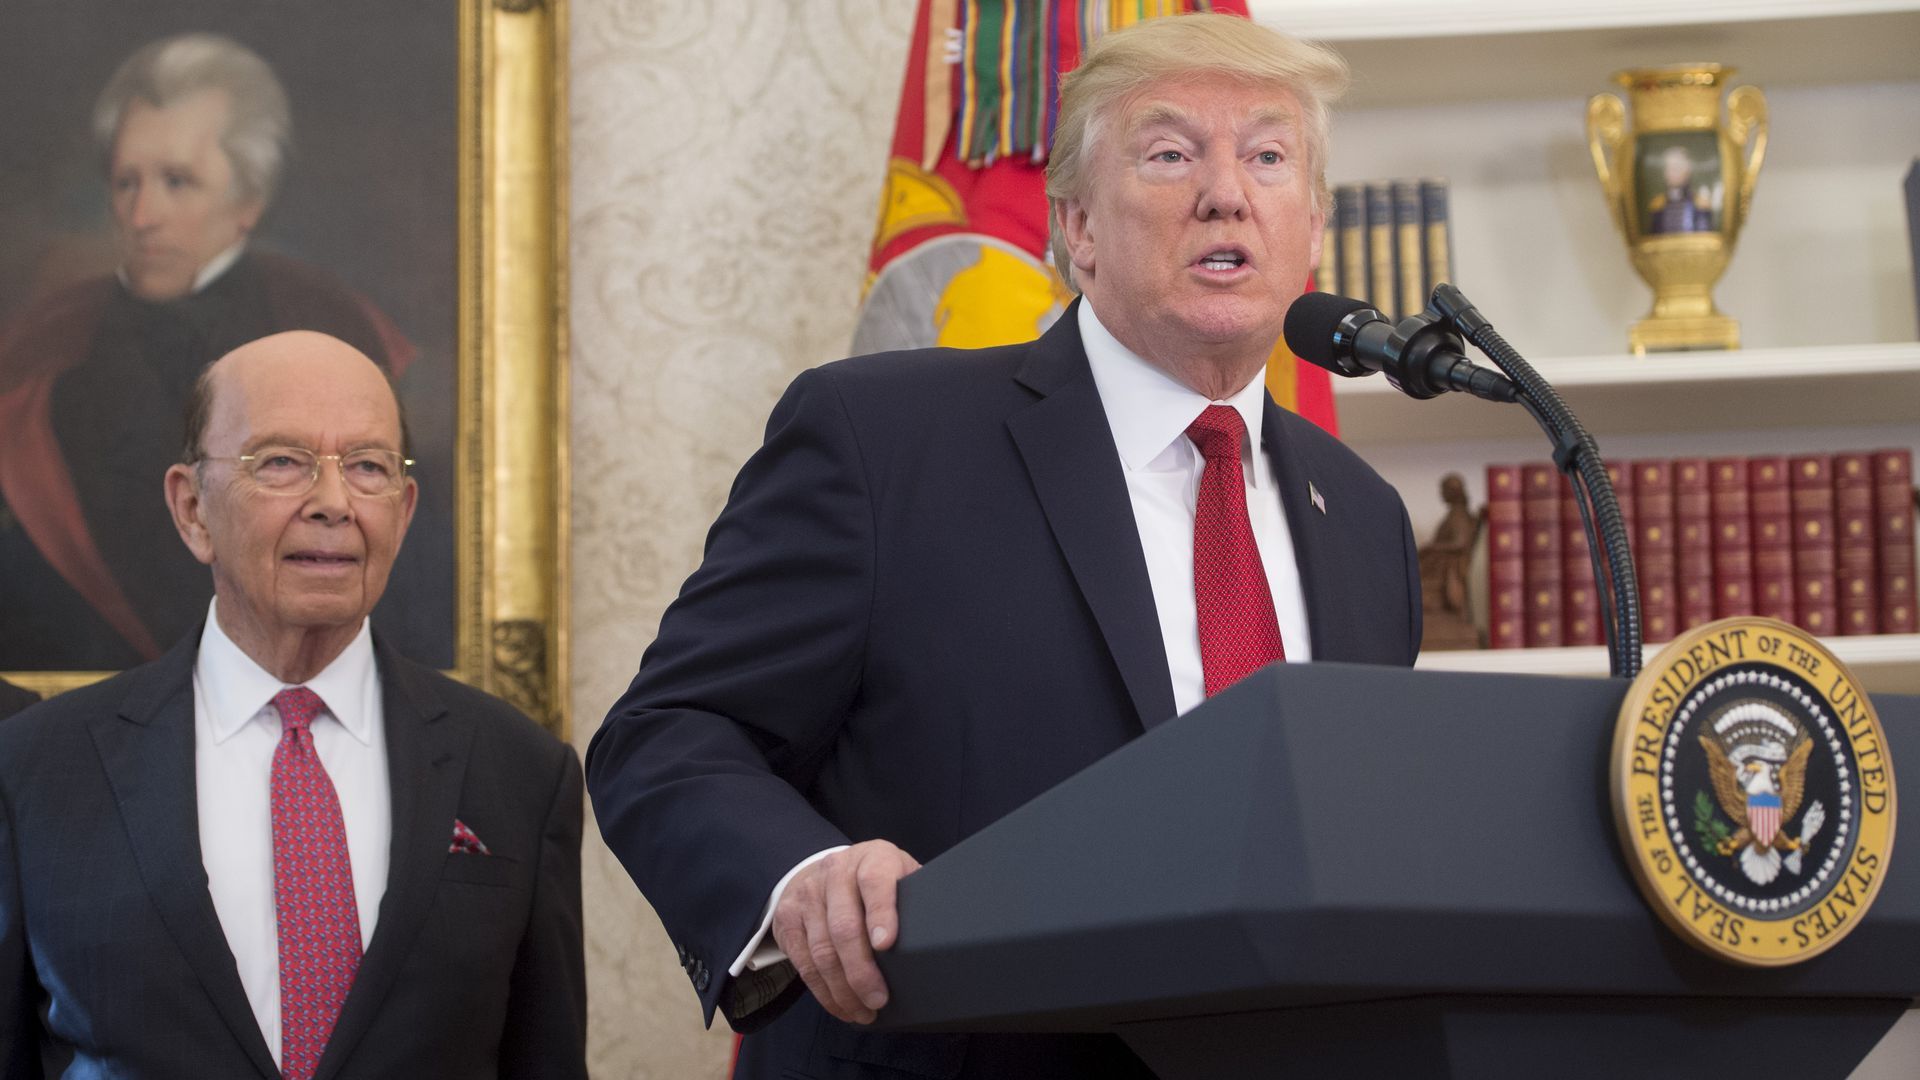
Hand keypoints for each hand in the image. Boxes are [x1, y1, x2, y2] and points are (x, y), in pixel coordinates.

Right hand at [769, 839, 919, 1024]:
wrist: (826, 869)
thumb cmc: (877, 883)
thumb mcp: (900, 876)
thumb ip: (915, 897)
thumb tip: (942, 934)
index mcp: (872, 858)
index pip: (875, 882)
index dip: (881, 913)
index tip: (887, 944)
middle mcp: (836, 871)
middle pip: (844, 925)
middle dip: (861, 970)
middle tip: (879, 999)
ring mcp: (808, 894)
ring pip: (822, 949)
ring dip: (843, 989)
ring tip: (863, 1012)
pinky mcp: (788, 917)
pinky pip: (803, 962)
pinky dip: (823, 991)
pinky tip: (841, 1005)